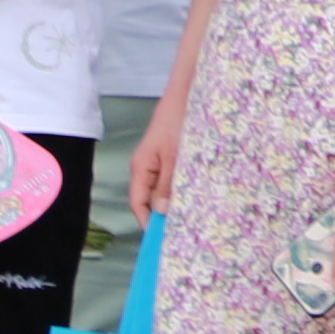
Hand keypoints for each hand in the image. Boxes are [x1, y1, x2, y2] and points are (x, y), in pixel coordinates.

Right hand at [134, 90, 186, 219]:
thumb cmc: (178, 121)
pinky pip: (173, 178)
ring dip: (174, 201)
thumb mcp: (175, 156)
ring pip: (163, 189)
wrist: (188, 94)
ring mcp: (159, 161)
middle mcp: (147, 167)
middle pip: (150, 199)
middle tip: (180, 232)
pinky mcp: (172, 156)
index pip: (138, 203)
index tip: (160, 239)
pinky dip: (181, 188)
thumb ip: (167, 183)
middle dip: (163, 215)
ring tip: (191, 217)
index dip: (147, 222)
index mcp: (141, 167)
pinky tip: (196, 195)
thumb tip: (160, 211)